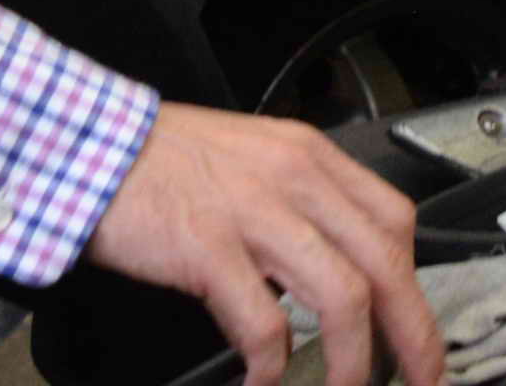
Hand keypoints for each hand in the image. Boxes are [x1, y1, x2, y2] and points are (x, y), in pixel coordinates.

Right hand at [84, 101, 441, 385]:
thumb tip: (336, 265)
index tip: (417, 331)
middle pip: (386, 264)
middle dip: (411, 335)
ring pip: (343, 297)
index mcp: (310, 157)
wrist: (87, 143)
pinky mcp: (208, 248)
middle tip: (418, 380)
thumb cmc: (160, 160)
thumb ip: (298, 203)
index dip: (416, 284)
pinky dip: (272, 365)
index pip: (394, 221)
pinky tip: (263, 381)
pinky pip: (264, 323)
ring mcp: (254, 213)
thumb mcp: (251, 162)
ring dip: (352, 361)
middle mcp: (294, 179)